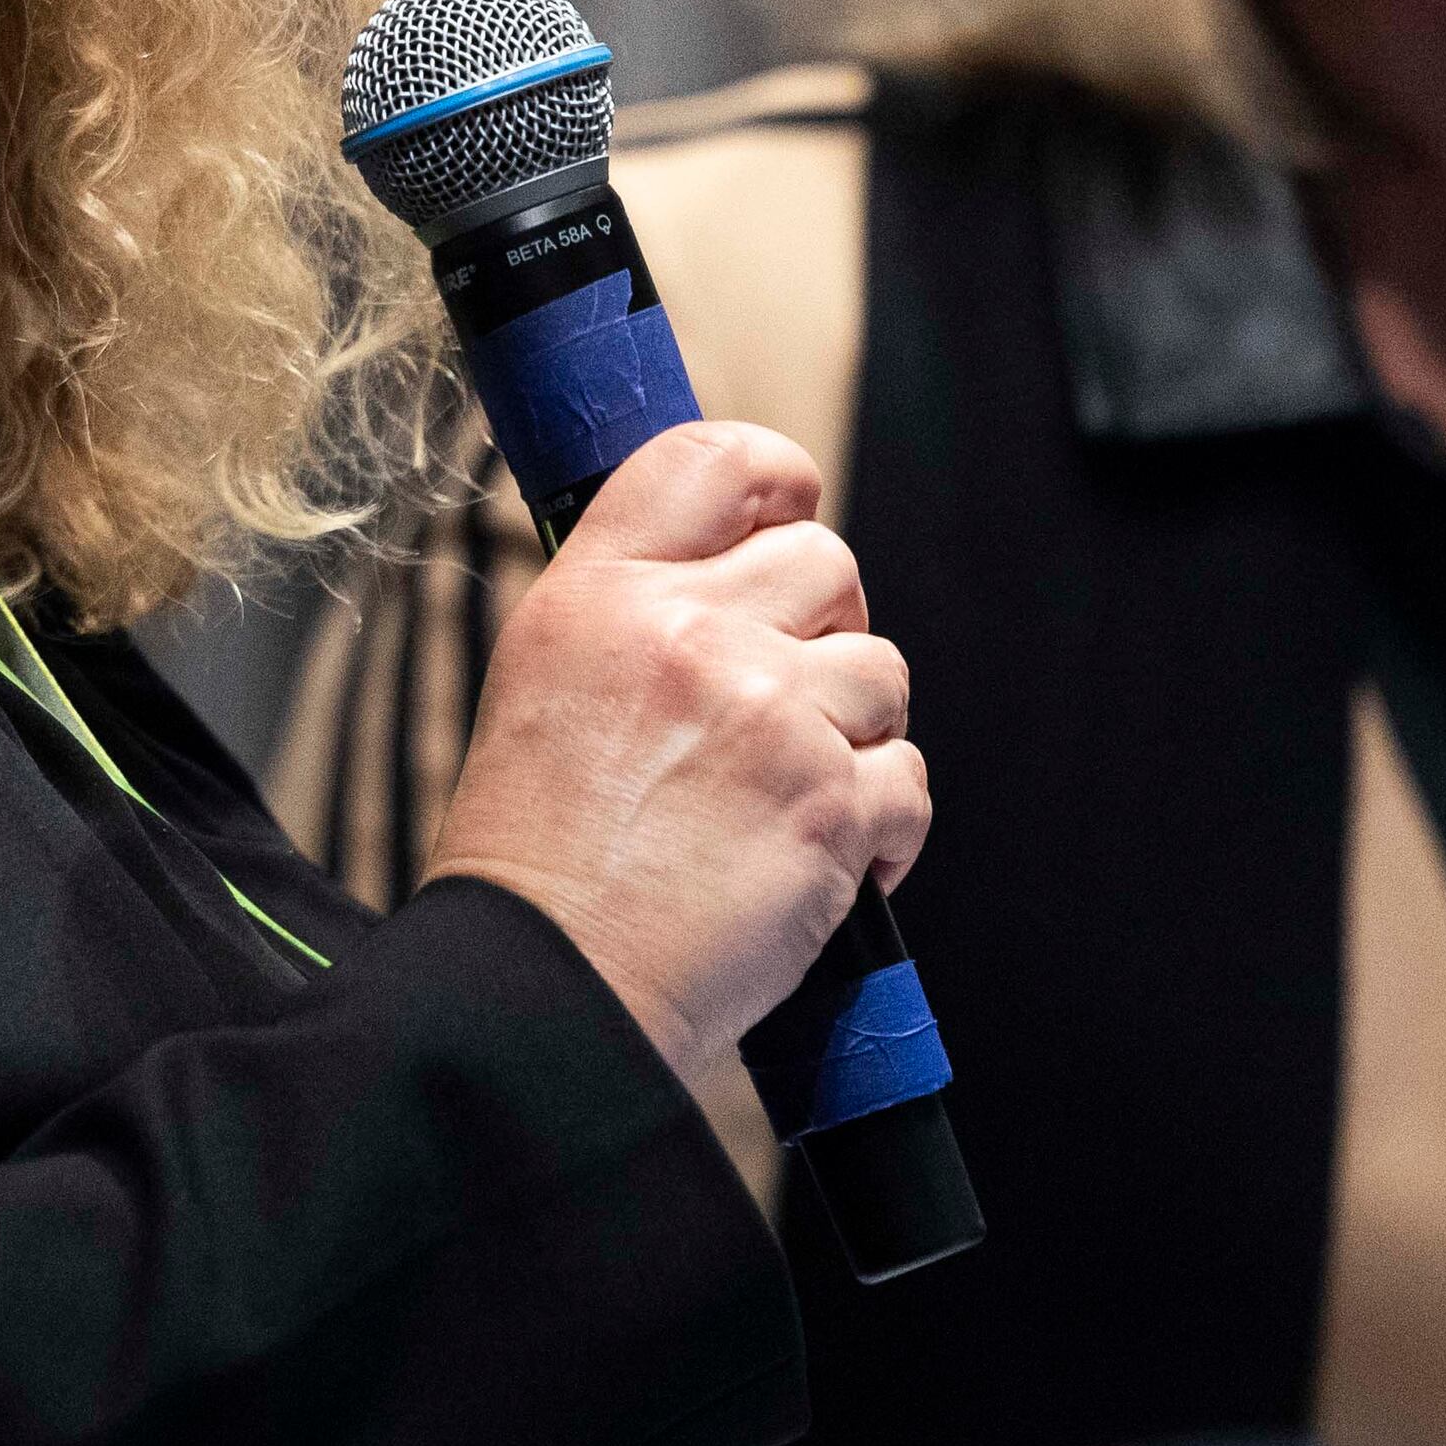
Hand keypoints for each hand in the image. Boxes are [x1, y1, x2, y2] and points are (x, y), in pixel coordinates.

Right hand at [417, 422, 926, 1093]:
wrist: (548, 988)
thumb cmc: (537, 859)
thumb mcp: (545, 682)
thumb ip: (634, 613)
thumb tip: (736, 575)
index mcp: (597, 591)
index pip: (713, 458)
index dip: (776, 477)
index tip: (789, 513)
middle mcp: (684, 631)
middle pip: (827, 561)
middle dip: (827, 628)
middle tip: (785, 702)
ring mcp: (766, 712)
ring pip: (881, 672)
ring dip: (857, 733)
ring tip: (791, 795)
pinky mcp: (831, 803)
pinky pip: (909, 778)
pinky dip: (883, 826)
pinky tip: (820, 862)